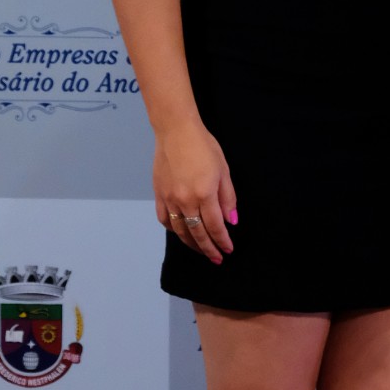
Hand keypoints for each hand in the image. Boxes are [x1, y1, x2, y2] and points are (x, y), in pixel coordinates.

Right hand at [155, 121, 236, 262]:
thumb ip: (228, 198)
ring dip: (191, 244)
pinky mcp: (158, 194)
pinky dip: (174, 230)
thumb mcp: (223, 170)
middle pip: (197, 233)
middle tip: (217, 258)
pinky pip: (165, 219)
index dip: (222, 241)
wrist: (176, 131)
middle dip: (209, 249)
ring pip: (180, 230)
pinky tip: (182, 233)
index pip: (215, 227)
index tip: (228, 250)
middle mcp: (185, 200)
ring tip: (201, 250)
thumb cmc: (204, 146)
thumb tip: (231, 221)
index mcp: (204, 194)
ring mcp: (169, 199)